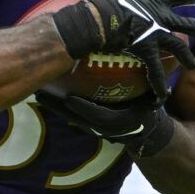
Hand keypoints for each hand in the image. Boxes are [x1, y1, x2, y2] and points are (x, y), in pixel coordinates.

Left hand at [34, 89, 176, 158]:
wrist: (145, 133)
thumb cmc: (147, 109)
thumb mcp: (152, 98)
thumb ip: (151, 85)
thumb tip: (155, 60)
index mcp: (119, 121)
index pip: (98, 116)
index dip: (83, 108)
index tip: (69, 98)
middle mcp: (103, 129)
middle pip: (75, 119)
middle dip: (58, 107)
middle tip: (41, 93)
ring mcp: (93, 129)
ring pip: (69, 118)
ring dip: (54, 106)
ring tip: (39, 93)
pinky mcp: (87, 126)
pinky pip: (69, 116)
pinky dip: (58, 106)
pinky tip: (45, 95)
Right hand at [54, 0, 194, 100]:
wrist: (98, 17)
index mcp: (155, 0)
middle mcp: (162, 17)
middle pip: (187, 24)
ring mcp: (157, 34)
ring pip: (178, 48)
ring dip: (186, 57)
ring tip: (193, 65)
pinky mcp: (148, 50)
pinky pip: (156, 71)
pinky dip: (159, 84)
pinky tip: (163, 96)